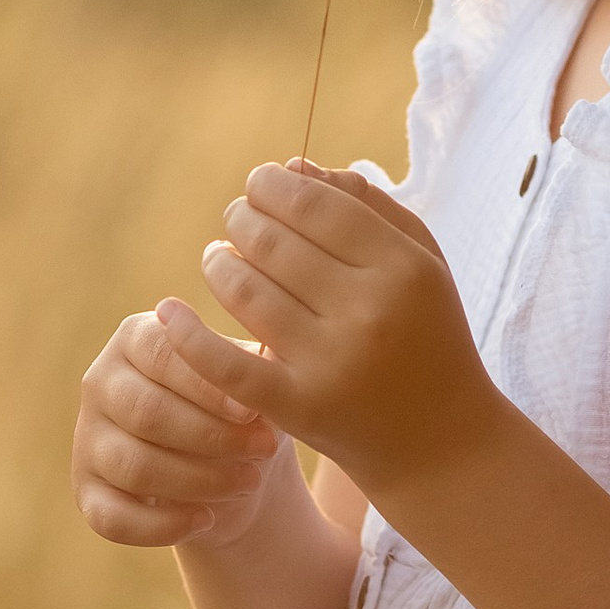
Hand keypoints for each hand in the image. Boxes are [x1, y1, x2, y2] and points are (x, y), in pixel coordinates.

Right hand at [72, 307, 288, 550]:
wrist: (232, 466)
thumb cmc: (243, 410)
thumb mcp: (251, 381)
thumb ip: (252, 367)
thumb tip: (263, 359)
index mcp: (135, 337)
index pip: (164, 355)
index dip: (209, 387)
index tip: (252, 411)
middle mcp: (100, 382)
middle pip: (146, 413)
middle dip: (212, 437)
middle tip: (263, 449)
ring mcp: (88, 438)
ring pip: (134, 466)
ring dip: (198, 480)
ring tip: (248, 481)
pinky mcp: (87, 491)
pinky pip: (113, 517)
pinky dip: (162, 525)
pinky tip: (205, 520)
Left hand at [164, 161, 496, 501]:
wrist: (441, 444)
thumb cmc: (426, 336)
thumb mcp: (422, 263)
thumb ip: (368, 205)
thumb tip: (295, 164)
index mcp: (403, 269)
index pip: (315, 204)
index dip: (273, 186)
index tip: (259, 184)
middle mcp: (369, 312)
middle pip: (272, 242)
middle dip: (240, 219)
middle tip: (236, 220)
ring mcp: (331, 363)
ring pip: (244, 290)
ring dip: (218, 264)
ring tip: (219, 259)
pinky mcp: (297, 409)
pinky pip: (224, 364)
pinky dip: (186, 333)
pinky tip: (168, 311)